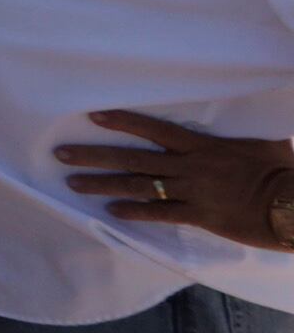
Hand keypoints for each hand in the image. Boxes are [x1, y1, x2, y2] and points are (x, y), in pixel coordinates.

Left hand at [56, 111, 293, 247]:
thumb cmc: (283, 171)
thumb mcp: (264, 144)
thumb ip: (242, 135)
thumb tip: (250, 124)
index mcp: (203, 145)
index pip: (154, 129)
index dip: (123, 121)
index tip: (93, 116)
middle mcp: (191, 166)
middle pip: (133, 158)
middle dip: (95, 155)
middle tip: (61, 154)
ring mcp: (193, 192)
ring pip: (139, 186)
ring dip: (103, 184)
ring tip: (73, 184)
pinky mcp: (201, 216)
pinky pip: (161, 213)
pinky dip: (135, 211)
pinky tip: (111, 210)